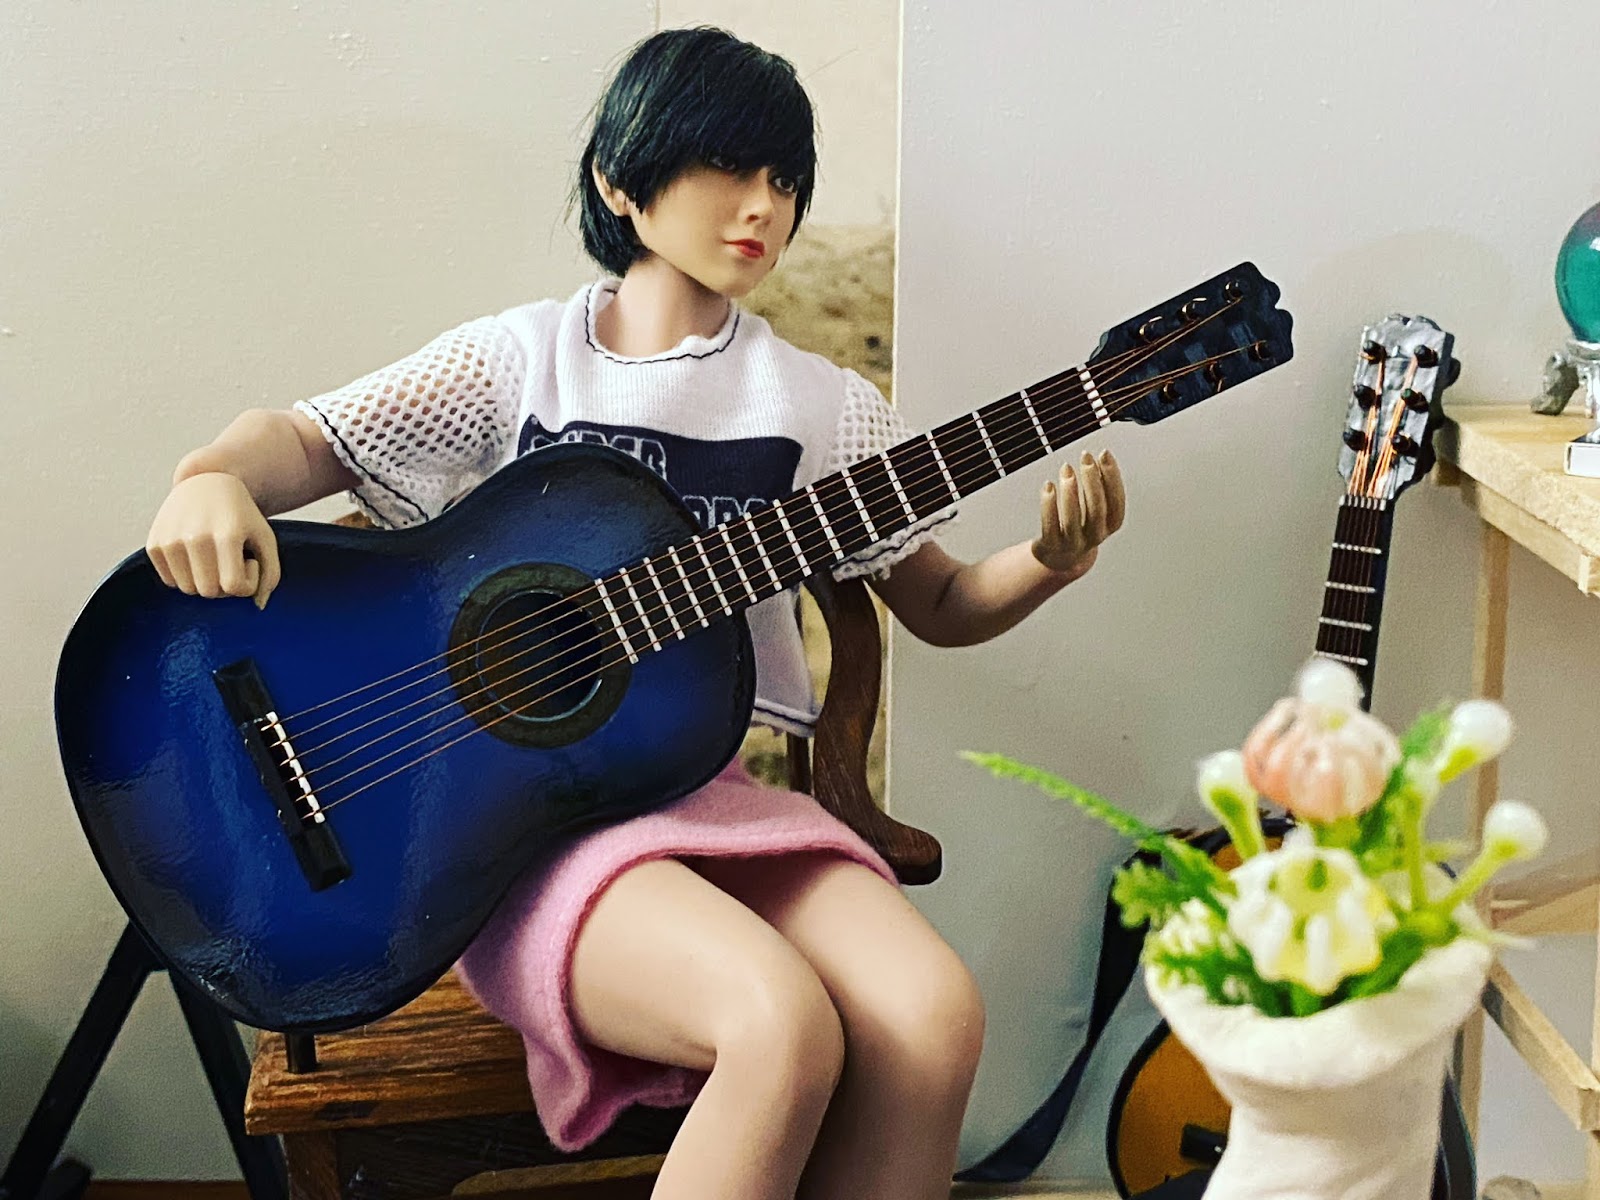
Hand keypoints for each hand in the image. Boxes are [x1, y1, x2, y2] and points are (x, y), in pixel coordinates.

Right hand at [145, 472, 280, 607]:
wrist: (205, 482)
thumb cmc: (241, 515)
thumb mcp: (265, 538)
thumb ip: (271, 574)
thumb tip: (259, 606)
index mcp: (227, 534)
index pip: (234, 587)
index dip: (246, 583)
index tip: (249, 561)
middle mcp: (195, 536)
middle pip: (209, 592)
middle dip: (224, 585)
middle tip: (230, 562)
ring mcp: (170, 539)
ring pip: (188, 590)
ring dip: (204, 581)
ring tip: (212, 556)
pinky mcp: (153, 543)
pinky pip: (170, 582)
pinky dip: (185, 575)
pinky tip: (195, 554)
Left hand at [1032, 449, 1125, 574]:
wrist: (1062, 559)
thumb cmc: (1080, 526)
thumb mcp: (1094, 507)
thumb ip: (1099, 487)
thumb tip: (1101, 457)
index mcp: (1110, 525)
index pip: (1116, 501)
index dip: (1112, 477)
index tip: (1104, 454)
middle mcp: (1094, 536)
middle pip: (1097, 510)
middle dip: (1092, 480)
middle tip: (1085, 457)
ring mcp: (1073, 543)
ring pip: (1073, 520)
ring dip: (1070, 492)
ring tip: (1066, 468)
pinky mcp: (1052, 546)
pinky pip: (1050, 526)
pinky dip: (1049, 505)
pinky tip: (1048, 486)